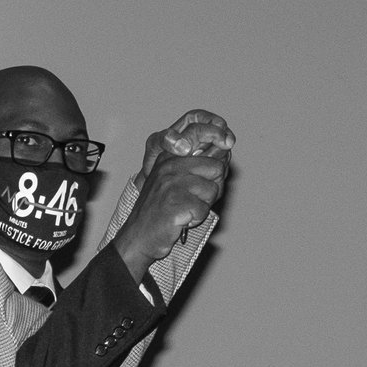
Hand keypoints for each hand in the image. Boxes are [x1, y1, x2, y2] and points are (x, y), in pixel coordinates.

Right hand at [116, 110, 232, 279]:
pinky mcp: (174, 202)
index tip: (228, 140)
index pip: (198, 128)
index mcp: (168, 155)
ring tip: (185, 208)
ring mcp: (170, 182)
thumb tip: (226, 149)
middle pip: (216, 166)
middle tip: (194, 197)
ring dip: (203, 204)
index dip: (218, 132)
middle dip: (213, 185)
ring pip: (213, 189)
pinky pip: (203, 209)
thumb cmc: (161, 210)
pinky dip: (195, 218)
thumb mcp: (174, 179)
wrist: (138, 238)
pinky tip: (181, 219)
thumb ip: (197, 163)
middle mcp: (169, 164)